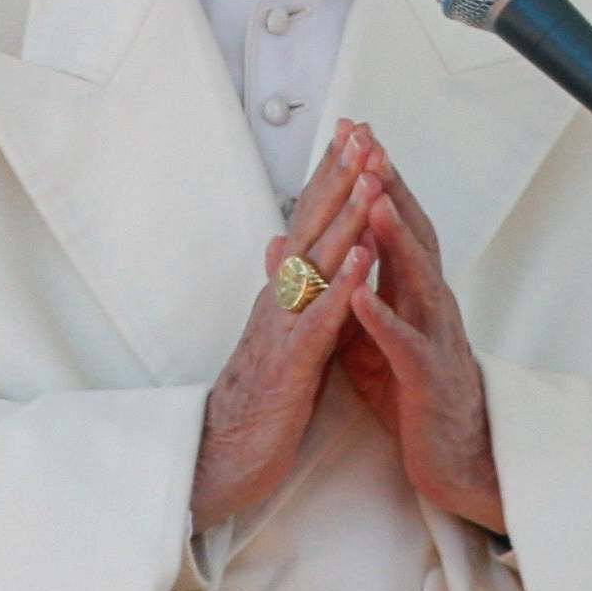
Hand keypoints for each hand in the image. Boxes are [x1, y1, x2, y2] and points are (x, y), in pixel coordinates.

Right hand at [191, 120, 381, 529]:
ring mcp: (283, 328)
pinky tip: (363, 260)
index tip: (353, 136)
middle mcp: (280, 299)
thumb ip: (284, 287)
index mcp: (282, 292)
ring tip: (370, 179)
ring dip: (345, 219)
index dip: (329, 179)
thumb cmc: (255, 396)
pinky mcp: (290, 365)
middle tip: (362, 135)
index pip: (308, 223)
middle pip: (311, 228)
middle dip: (339, 180)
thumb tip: (281, 242)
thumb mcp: (274, 332)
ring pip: (316, 264)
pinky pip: (319, 320)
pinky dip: (342, 287)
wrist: (220, 455)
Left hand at [336, 134, 506, 533]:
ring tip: (371, 200)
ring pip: (416, 277)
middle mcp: (428, 302)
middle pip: (411, 233)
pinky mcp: (425, 377)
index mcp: (411, 288)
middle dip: (390, 188)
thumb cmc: (409, 389)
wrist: (452, 455)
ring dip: (393, 237)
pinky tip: (363, 295)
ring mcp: (432, 336)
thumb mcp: (365, 330)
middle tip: (370, 143)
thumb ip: (339, 285)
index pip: (393, 220)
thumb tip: (294, 244)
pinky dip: (382, 317)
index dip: (374, 176)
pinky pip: (404, 343)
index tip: (353, 133)